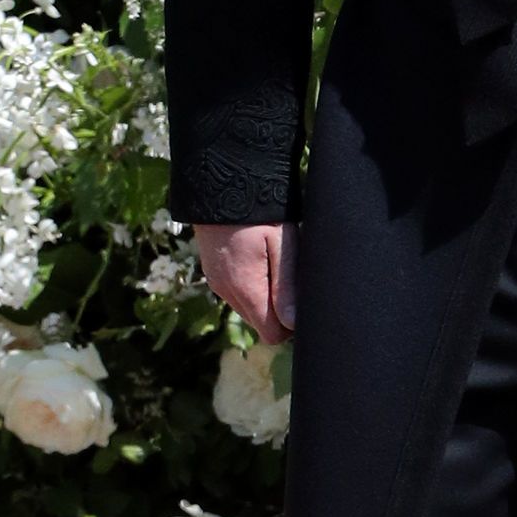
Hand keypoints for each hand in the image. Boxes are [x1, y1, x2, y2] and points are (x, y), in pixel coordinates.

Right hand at [197, 223, 295, 345]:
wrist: (221, 182)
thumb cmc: (259, 211)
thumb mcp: (282, 244)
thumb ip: (287, 286)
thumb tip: (294, 324)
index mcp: (245, 288)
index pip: (272, 334)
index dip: (291, 325)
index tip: (302, 302)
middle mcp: (226, 291)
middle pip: (261, 324)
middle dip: (279, 312)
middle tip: (293, 278)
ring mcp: (217, 282)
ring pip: (249, 309)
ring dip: (265, 298)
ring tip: (277, 264)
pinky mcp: (213, 273)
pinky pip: (237, 294)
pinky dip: (252, 287)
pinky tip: (262, 261)